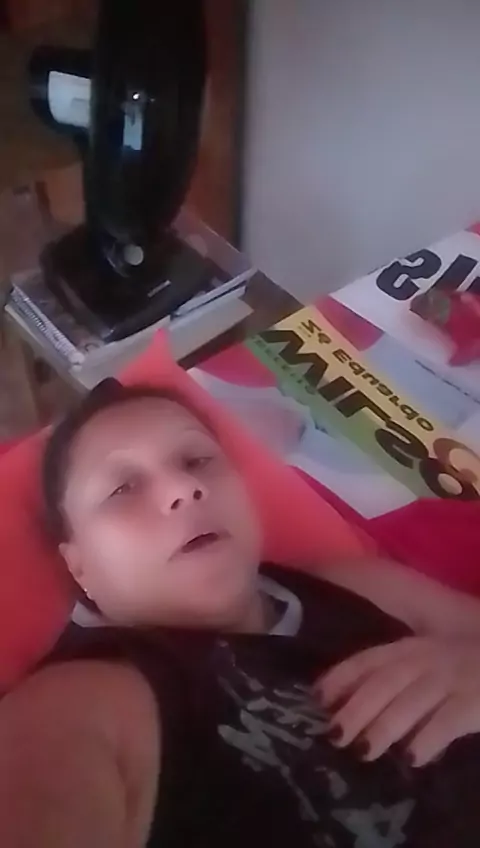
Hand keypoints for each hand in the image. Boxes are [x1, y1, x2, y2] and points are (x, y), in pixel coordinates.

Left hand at [315, 636, 479, 766]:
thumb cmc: (470, 661)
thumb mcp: (431, 657)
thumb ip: (398, 673)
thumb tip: (347, 701)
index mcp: (414, 646)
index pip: (371, 658)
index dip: (342, 675)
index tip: (317, 697)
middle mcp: (429, 658)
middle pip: (386, 681)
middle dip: (357, 707)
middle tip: (334, 735)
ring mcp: (454, 677)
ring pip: (412, 701)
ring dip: (385, 726)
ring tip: (364, 751)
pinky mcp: (475, 701)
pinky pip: (449, 721)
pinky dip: (429, 738)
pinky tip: (413, 758)